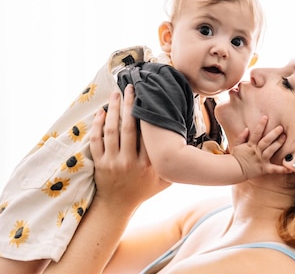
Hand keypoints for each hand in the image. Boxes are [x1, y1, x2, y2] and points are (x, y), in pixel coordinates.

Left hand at [90, 85, 170, 209]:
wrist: (117, 206)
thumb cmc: (143, 191)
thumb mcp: (165, 181)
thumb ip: (178, 166)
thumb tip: (197, 147)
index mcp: (149, 164)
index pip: (148, 134)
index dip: (147, 114)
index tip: (149, 98)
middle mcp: (130, 162)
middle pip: (129, 127)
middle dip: (130, 104)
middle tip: (131, 88)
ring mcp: (113, 162)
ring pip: (111, 131)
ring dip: (114, 110)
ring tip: (116, 94)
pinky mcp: (99, 163)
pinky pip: (96, 140)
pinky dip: (98, 124)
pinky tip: (102, 112)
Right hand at [230, 116, 288, 178]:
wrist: (235, 170)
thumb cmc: (237, 157)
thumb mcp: (236, 145)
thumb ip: (241, 136)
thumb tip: (247, 128)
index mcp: (250, 145)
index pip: (256, 133)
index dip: (261, 125)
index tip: (266, 117)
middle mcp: (257, 152)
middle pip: (266, 141)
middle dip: (273, 134)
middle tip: (280, 127)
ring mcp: (261, 160)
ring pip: (271, 151)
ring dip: (278, 144)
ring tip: (284, 137)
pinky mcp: (264, 169)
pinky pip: (274, 169)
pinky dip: (282, 169)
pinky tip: (290, 168)